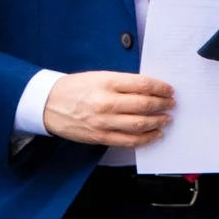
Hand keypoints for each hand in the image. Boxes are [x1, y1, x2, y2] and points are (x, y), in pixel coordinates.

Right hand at [42, 72, 174, 146]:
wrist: (47, 104)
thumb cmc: (74, 88)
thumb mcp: (98, 77)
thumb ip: (123, 83)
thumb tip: (149, 89)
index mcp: (106, 82)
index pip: (143, 84)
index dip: (161, 88)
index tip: (169, 90)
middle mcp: (106, 102)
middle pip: (145, 105)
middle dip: (163, 105)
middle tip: (171, 104)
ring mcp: (104, 122)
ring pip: (140, 124)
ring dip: (158, 122)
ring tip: (166, 119)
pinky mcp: (101, 137)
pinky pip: (129, 141)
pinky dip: (146, 138)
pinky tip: (154, 134)